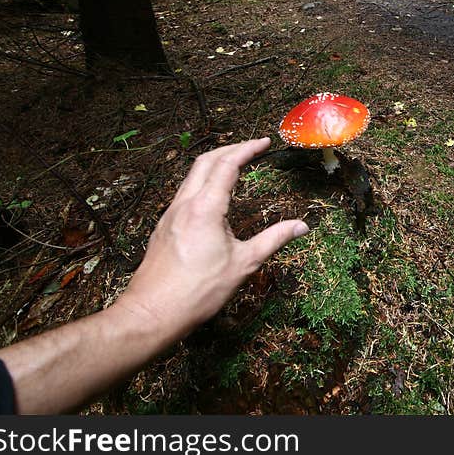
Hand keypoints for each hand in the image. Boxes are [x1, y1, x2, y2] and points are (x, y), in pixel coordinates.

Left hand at [115, 137, 308, 339]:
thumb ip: (274, 239)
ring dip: (214, 163)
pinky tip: (212, 195)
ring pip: (192, 175)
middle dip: (230, 148)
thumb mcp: (244, 264)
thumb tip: (301, 226)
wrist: (152, 312)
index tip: (264, 142)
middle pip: (206, 161)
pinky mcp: (164, 226)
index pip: (228, 165)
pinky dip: (202, 181)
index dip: (247, 149)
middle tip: (252, 147)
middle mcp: (184, 204)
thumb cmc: (197, 292)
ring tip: (234, 164)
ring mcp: (170, 214)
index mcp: (205, 208)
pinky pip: (184, 192)